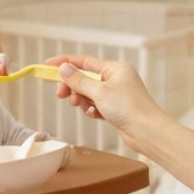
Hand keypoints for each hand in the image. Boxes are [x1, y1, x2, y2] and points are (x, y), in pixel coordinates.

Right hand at [43, 56, 164, 155]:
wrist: (146, 131)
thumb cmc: (129, 108)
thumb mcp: (99, 92)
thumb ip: (79, 80)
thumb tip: (63, 68)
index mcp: (114, 68)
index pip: (84, 61)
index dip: (65, 62)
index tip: (47, 65)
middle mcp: (115, 78)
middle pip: (85, 78)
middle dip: (72, 87)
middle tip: (61, 95)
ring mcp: (115, 94)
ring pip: (89, 93)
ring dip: (82, 100)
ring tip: (81, 106)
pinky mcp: (115, 108)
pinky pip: (96, 105)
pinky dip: (91, 109)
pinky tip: (95, 114)